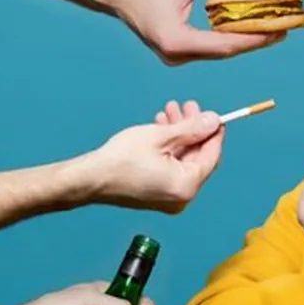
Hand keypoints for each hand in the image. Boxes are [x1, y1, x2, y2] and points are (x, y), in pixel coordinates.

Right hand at [80, 103, 224, 213]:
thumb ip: (192, 128)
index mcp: (186, 185)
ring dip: (178, 134)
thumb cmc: (120, 160)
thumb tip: (213, 121)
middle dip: (191, 129)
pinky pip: (170, 167)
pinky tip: (161, 127)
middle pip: (196, 156)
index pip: (211, 155)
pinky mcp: (157, 194)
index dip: (213, 132)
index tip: (213, 115)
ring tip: (170, 111)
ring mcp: (169, 198)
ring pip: (182, 159)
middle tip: (188, 106)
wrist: (90, 178)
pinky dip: (168, 148)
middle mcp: (181, 197)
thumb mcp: (161, 136)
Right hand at [103, 0, 285, 65]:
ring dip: (243, 41)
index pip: (224, 44)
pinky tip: (246, 29)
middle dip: (254, 41)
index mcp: (177, 41)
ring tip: (270, 30)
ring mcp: (176, 57)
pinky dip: (227, 39)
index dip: (252, 39)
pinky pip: (208, 48)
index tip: (276, 32)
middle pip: (224, 52)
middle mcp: (177, 55)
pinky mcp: (177, 52)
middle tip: (282, 31)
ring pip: (218, 52)